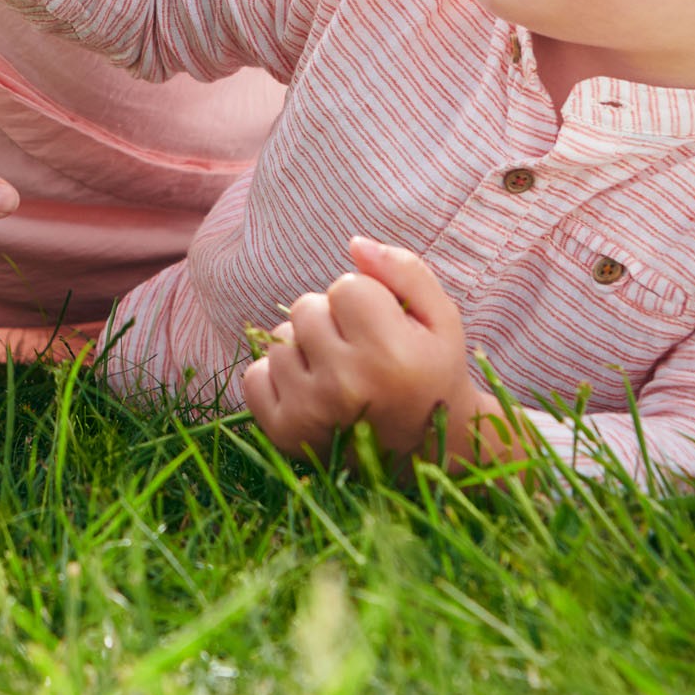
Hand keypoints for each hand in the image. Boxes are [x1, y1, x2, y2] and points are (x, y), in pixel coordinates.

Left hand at [239, 238, 492, 464]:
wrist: (426, 451)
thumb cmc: (432, 372)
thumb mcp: (440, 318)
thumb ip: (404, 270)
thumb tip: (355, 242)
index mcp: (391, 357)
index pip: (346, 286)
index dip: (366, 299)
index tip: (385, 328)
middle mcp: (347, 386)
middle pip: (306, 307)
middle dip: (332, 319)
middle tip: (362, 352)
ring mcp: (310, 412)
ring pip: (278, 339)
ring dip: (304, 347)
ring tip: (340, 373)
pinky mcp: (283, 433)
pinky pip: (254, 375)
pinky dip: (277, 377)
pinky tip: (313, 391)